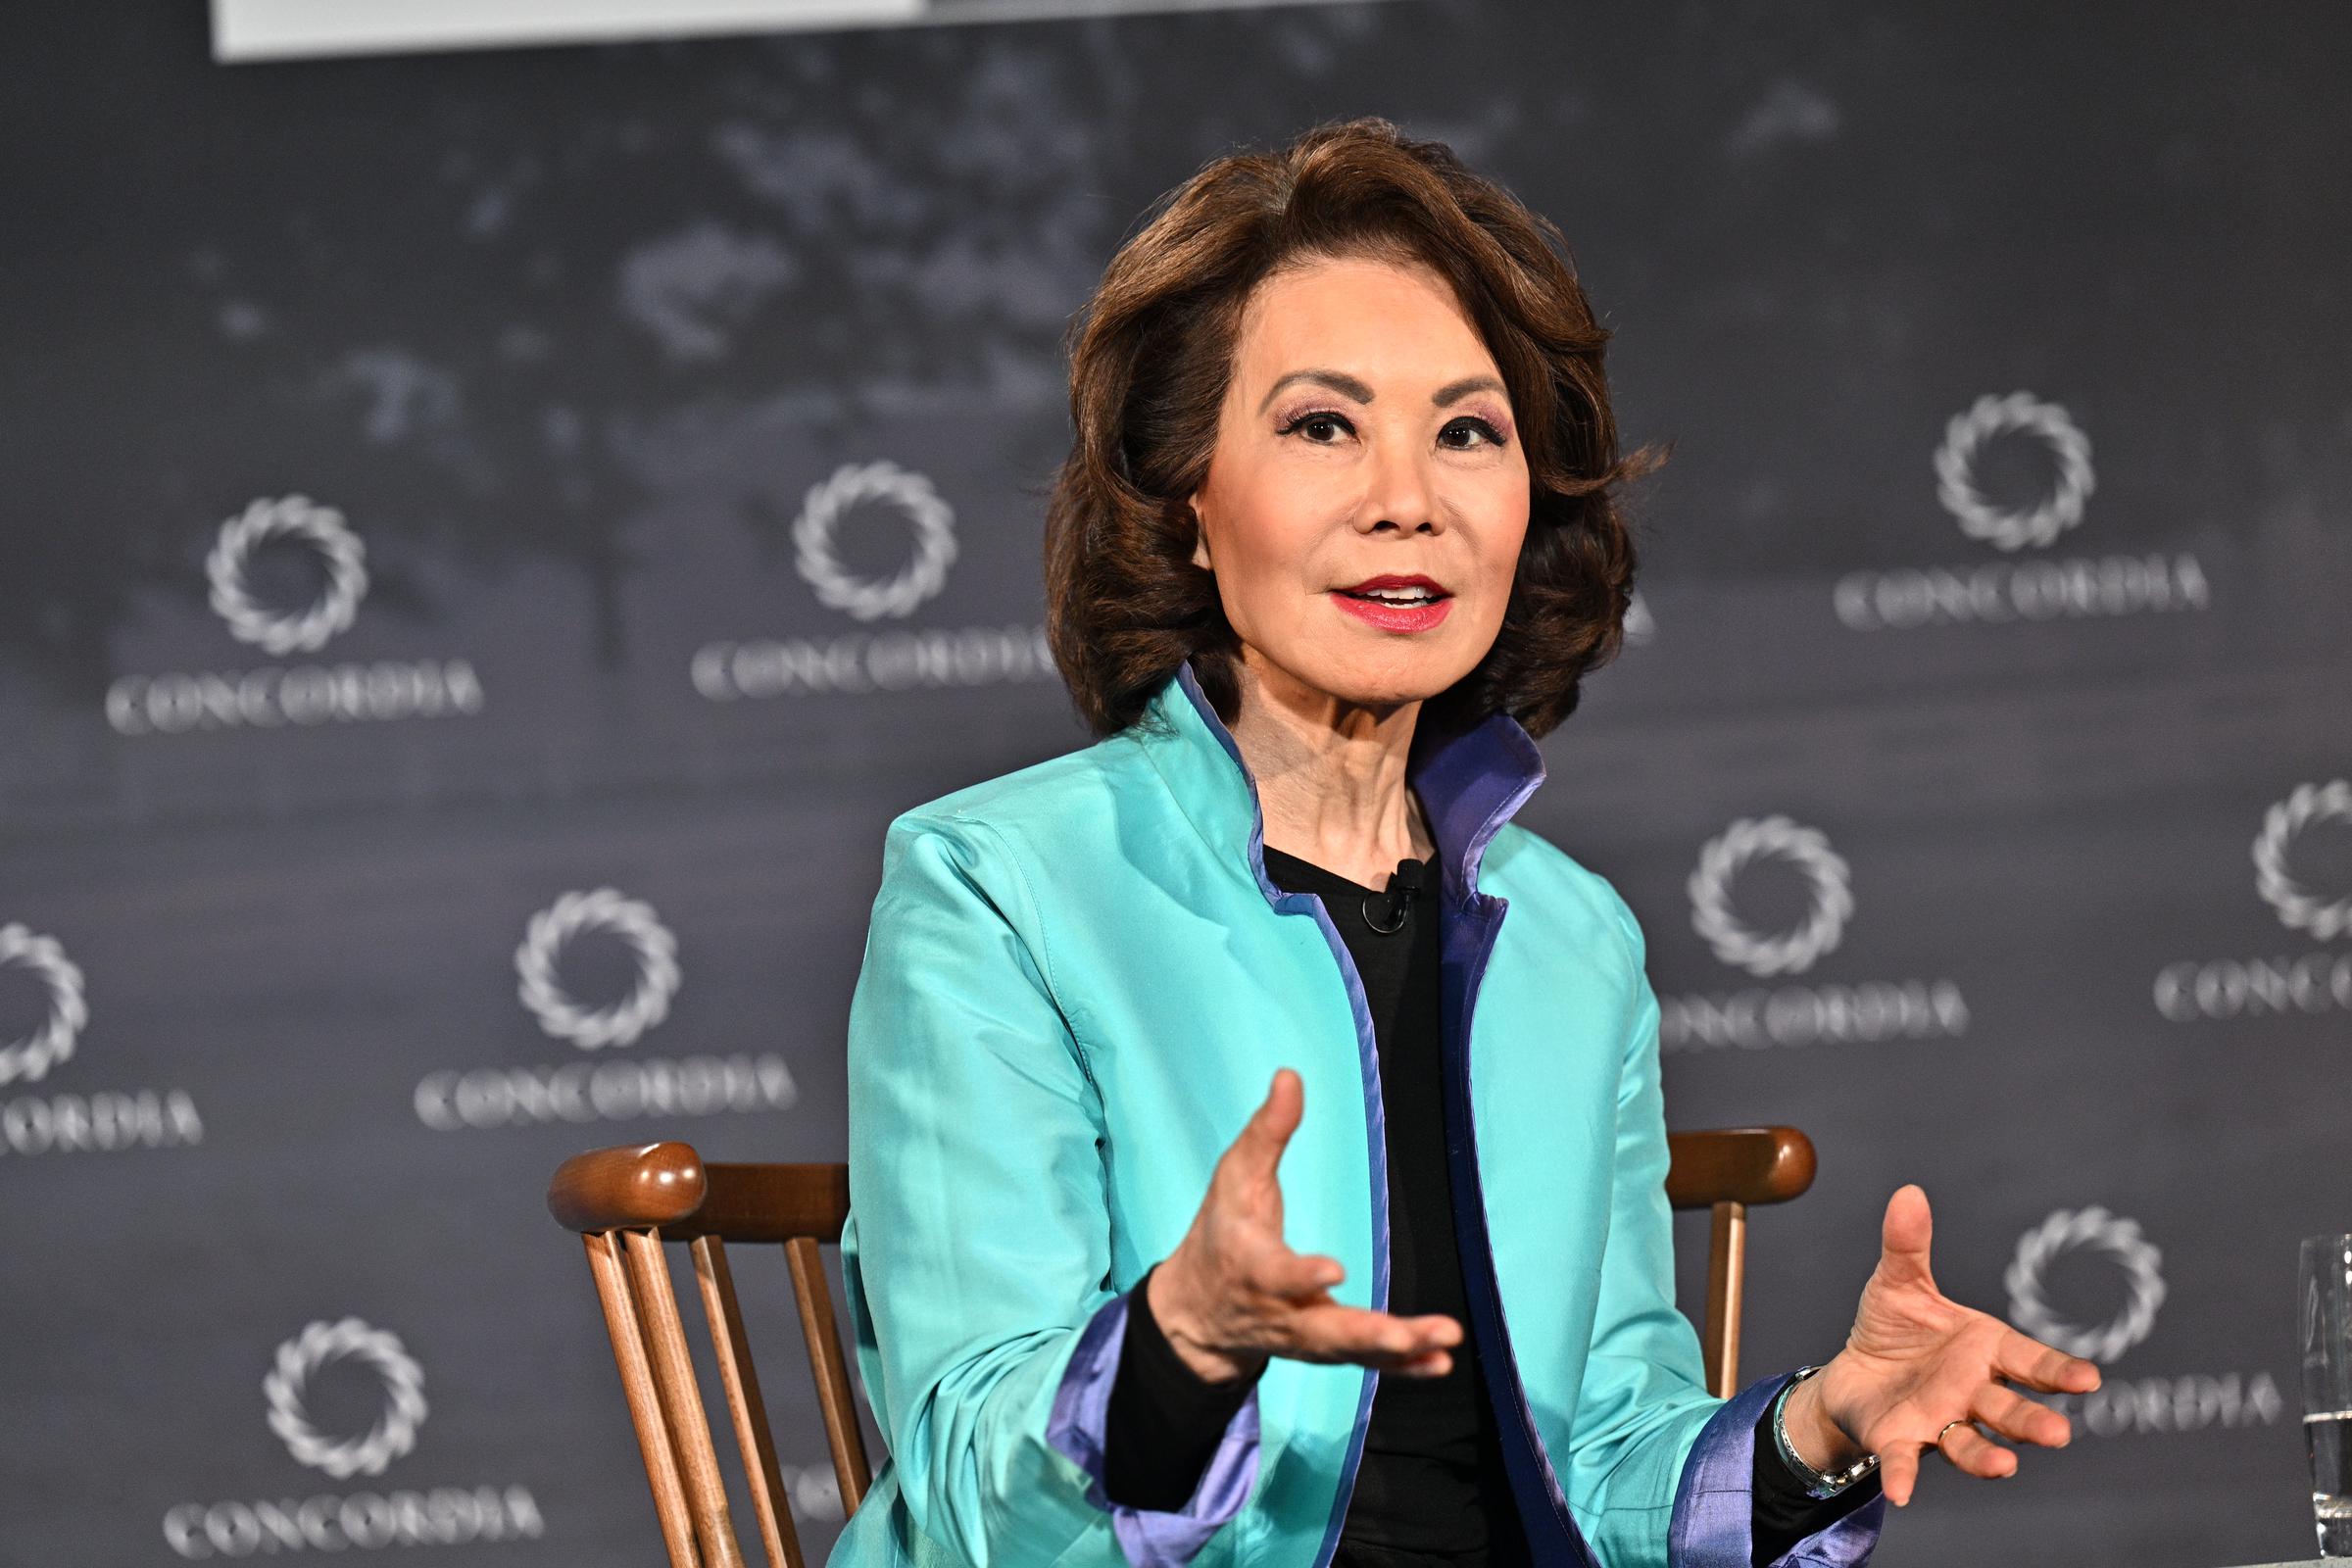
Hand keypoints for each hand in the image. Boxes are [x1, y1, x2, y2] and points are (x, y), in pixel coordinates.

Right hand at [1148, 1067, 1462, 1384]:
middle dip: (1364, 1334)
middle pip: (1322, 1330)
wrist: (1198, 1311)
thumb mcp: (1233, 1176)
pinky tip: (1440, 1364)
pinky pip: (1364, 1363)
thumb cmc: (1220, 1232)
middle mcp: (1279, 1312)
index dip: (1302, 1275)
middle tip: (1404, 1336)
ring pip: (1350, 1350)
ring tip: (1443, 1347)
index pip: (1276, 1276)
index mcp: (1251, 1266)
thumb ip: (1267, 1131)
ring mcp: (1304, 1338)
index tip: (1334, 1271)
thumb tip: (1291, 1075)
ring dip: (1398, 1351)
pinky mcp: (1324, 1350)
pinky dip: (1402, 1368)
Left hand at [1785, 1183, 2101, 1506]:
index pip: (2031, 1362)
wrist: (1853, 1373)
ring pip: (1970, 1443)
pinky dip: (1905, 1477)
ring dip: (1988, 1456)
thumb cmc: (1894, 1329)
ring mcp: (1941, 1421)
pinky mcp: (1901, 1440)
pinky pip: (1905, 1461)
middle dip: (2032, 1421)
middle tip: (2057, 1434)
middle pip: (2010, 1410)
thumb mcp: (1898, 1283)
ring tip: (2005, 1465)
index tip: (2090, 1379)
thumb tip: (1908, 1193)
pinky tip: (1902, 1494)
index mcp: (1985, 1351)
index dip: (2060, 1372)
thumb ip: (1908, 1246)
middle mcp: (1973, 1392)